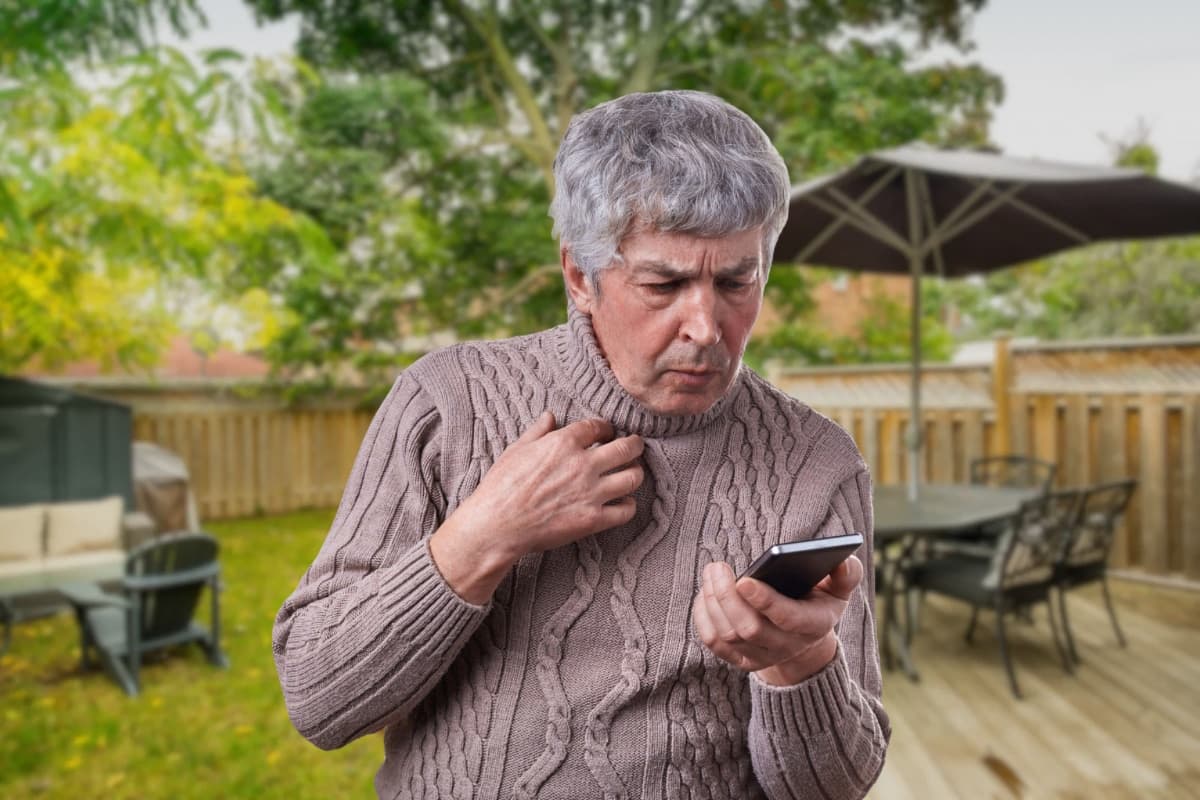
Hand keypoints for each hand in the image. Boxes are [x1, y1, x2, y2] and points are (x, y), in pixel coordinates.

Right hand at [430, 411, 643, 602]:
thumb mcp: (516, 450)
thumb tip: (550, 416)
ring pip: (633, 477)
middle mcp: (583, 464)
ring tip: (633, 473)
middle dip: (635, 445)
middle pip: (626, 448)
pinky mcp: (593, 520)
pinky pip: (626, 510)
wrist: (497, 525)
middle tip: (635, 446)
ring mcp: (591, 492)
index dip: (606, 427)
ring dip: (636, 473)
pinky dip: (629, 505)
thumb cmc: (501, 487)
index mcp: (564, 442)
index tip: (607, 432)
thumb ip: (538, 431)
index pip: (598, 426)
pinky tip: (624, 503)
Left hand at [692, 555, 862, 685]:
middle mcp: (786, 647)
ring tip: (712, 573)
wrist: (804, 639)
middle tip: (717, 567)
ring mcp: (762, 657)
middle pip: (749, 628)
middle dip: (727, 596)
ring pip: (727, 634)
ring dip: (713, 601)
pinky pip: (713, 642)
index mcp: (813, 625)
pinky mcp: (741, 660)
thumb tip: (842, 561)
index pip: (787, 618)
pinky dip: (703, 616)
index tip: (744, 580)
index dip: (765, 601)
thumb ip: (846, 574)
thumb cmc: (818, 602)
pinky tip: (706, 593)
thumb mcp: (839, 588)